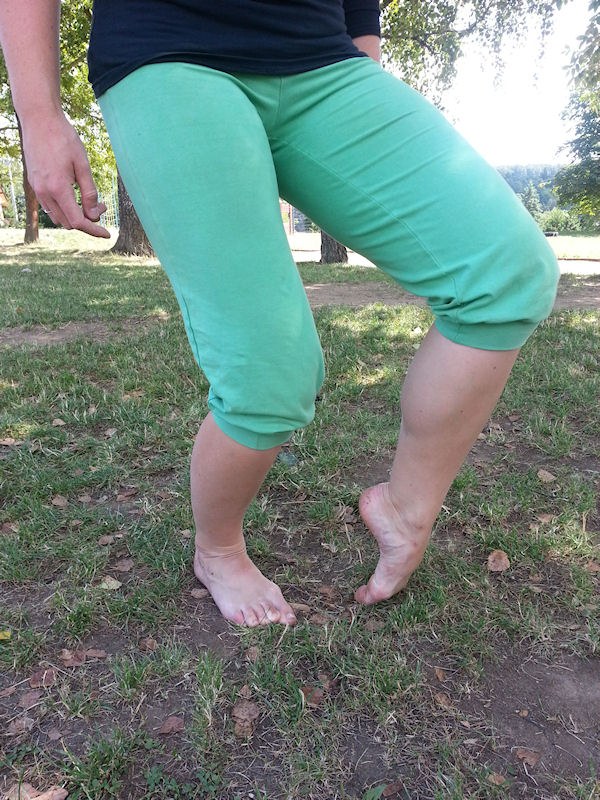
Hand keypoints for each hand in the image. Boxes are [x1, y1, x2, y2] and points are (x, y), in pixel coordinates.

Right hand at [22, 111, 109, 238]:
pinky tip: (75, 195)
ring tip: (91, 202)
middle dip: (87, 220)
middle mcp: (45, 193)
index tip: (107, 234)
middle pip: (68, 222)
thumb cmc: (64, 138)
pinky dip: (64, 208)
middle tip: (102, 206)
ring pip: (58, 217)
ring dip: (75, 215)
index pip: (78, 222)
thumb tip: (94, 215)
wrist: (39, 119)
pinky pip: (50, 206)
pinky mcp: (34, 183)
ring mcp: (37, 189)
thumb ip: (89, 192)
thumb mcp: (82, 165)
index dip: (94, 230)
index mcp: (58, 189)